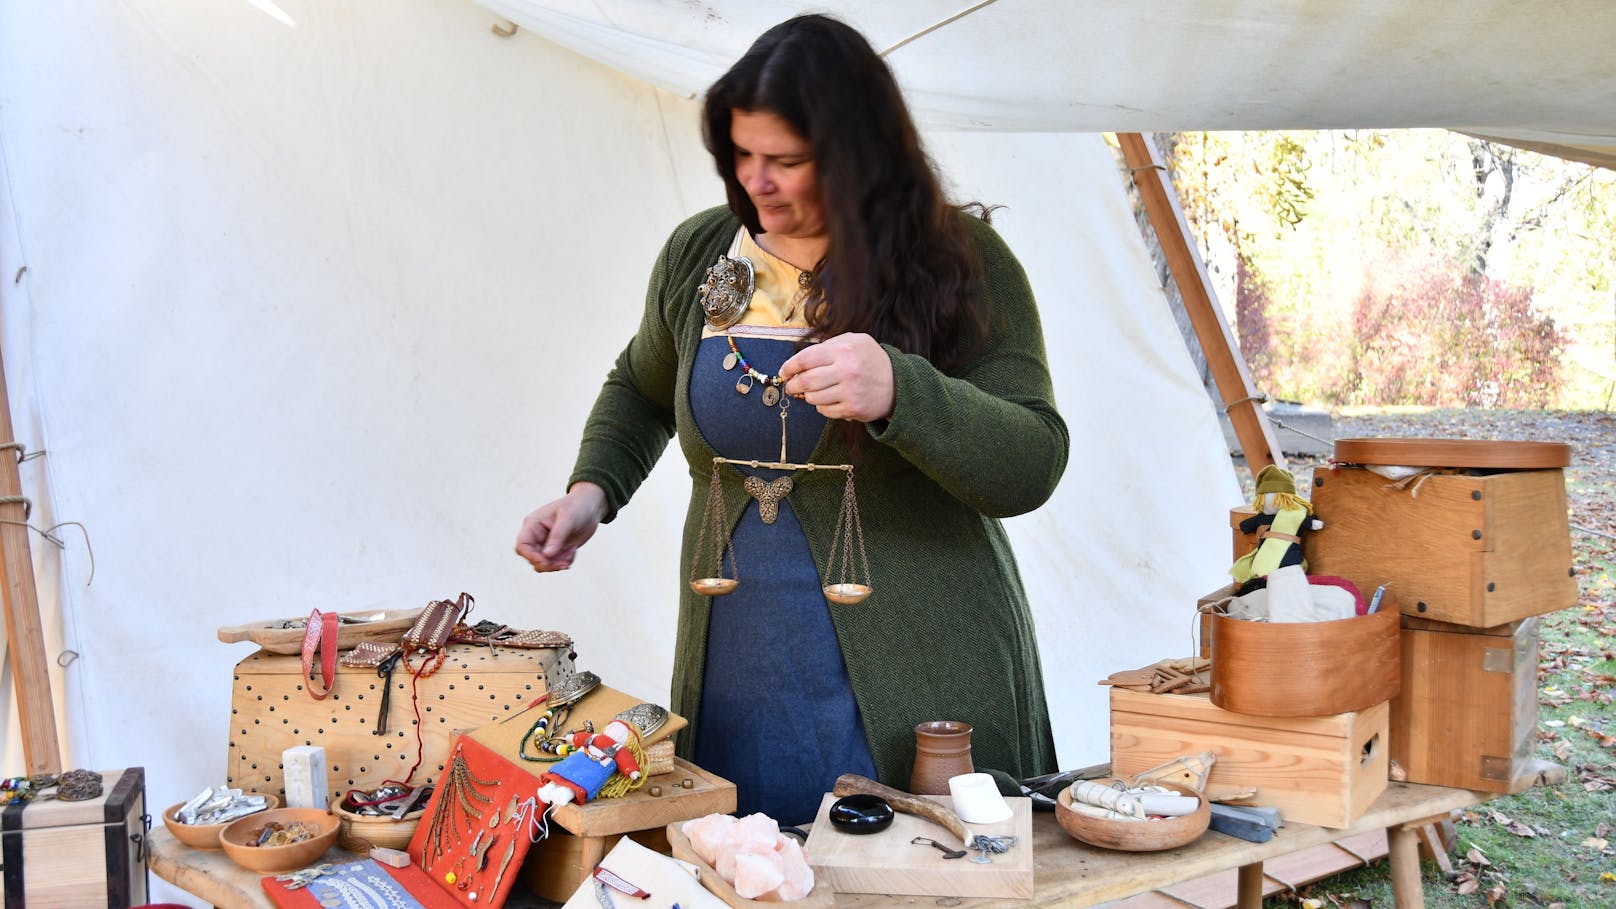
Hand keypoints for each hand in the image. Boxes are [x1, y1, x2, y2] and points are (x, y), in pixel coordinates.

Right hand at [515, 482, 607, 571]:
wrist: (590, 506)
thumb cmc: (577, 506)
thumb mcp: (568, 518)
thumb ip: (557, 536)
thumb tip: (547, 555)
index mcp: (533, 524)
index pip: (522, 546)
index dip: (531, 556)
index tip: (547, 561)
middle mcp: (536, 535)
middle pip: (532, 558)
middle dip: (548, 564)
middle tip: (565, 563)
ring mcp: (546, 543)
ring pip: (543, 564)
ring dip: (557, 564)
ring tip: (571, 553)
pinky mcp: (556, 549)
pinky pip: (555, 563)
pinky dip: (564, 561)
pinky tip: (573, 551)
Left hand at [779, 332, 894, 422]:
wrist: (898, 383)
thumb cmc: (871, 360)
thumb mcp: (855, 341)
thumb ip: (829, 345)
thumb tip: (799, 360)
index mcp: (844, 350)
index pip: (805, 359)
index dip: (789, 367)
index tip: (784, 372)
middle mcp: (846, 370)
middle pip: (805, 381)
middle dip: (793, 385)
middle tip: (791, 386)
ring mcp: (850, 391)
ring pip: (813, 398)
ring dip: (808, 396)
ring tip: (813, 392)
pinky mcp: (853, 409)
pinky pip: (824, 411)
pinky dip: (822, 406)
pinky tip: (829, 400)